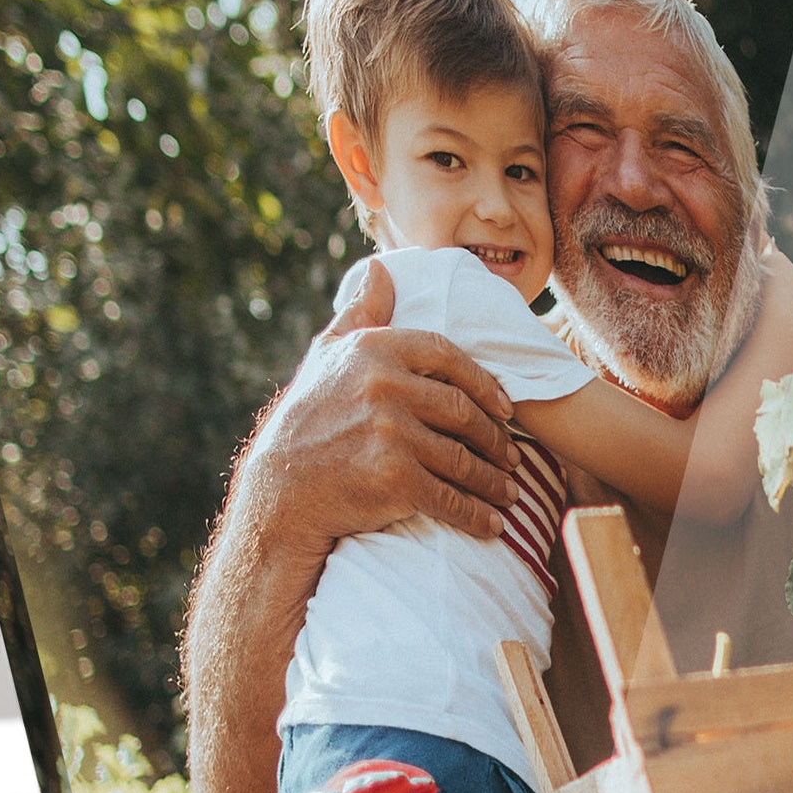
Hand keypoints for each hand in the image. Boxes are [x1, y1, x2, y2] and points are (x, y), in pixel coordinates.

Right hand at [248, 258, 521, 551]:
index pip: (449, 356)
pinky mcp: (394, 479)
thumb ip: (362, 312)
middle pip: (463, 411)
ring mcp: (391, 433)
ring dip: (493, 479)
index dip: (484, 383)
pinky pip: (449, 498)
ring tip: (509, 492)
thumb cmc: (307, 419)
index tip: (505, 407)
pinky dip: (476, 514)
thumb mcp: (327, 355)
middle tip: (513, 456)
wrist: (280, 492)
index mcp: (376, 351)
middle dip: (495, 438)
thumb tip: (382, 268)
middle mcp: (385, 386)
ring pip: (462, 458)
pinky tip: (491, 525)